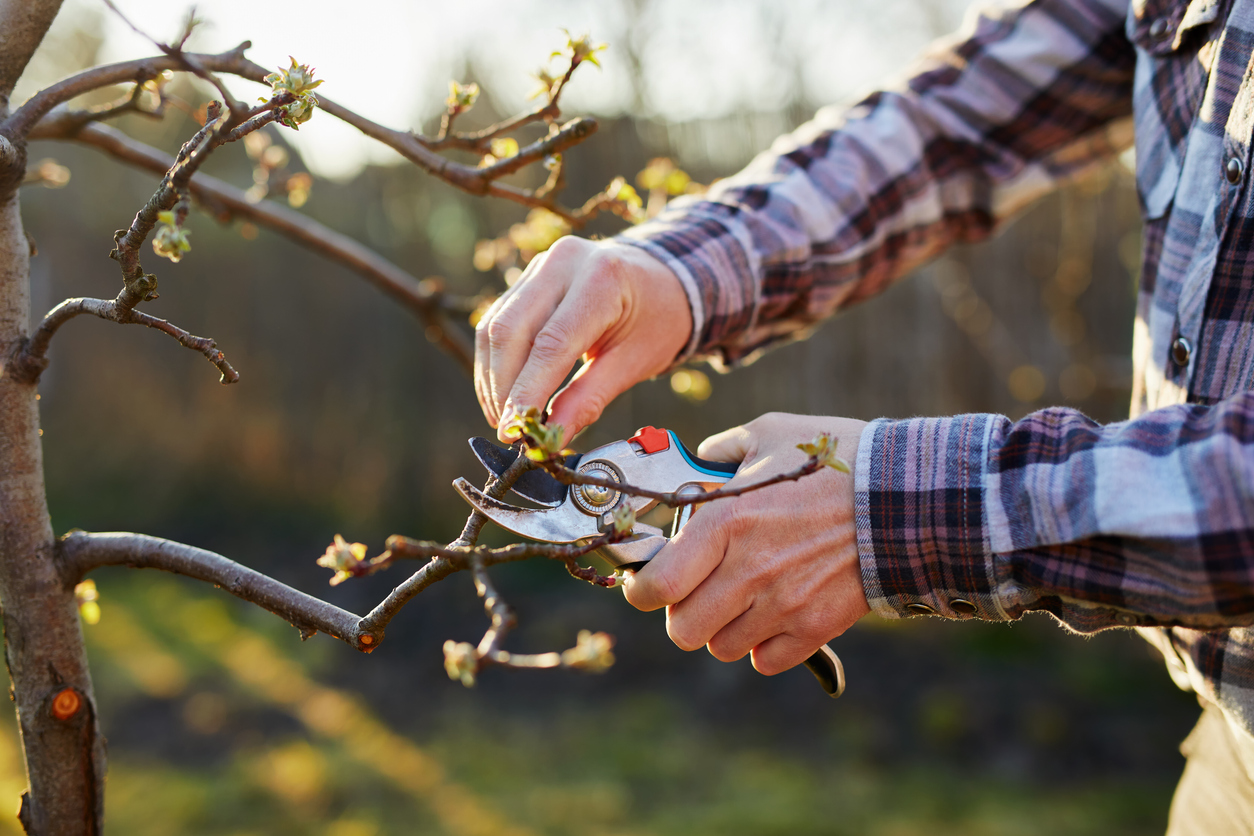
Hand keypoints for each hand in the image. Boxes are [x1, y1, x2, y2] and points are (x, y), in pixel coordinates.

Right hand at [474, 236, 692, 442]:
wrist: (661, 280)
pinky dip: (494, 362)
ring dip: (492, 378)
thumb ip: (589, 399)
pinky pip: (497, 321)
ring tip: (504, 418)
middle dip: (503, 388)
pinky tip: (502, 393)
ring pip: (495, 326)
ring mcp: (541, 265)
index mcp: (602, 279)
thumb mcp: (633, 363)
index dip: (527, 391)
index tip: (515, 430)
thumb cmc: (656, 320)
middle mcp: (564, 262)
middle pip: (511, 330)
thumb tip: (552, 438)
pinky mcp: (528, 277)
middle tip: (508, 430)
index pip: (551, 343)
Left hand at [622, 412, 870, 675]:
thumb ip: (723, 449)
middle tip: (696, 591)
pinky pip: (766, 660)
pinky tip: (773, 614)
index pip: (656, 587)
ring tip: (740, 599)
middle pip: (682, 629)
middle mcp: (747, 571)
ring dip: (722, 629)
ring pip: (722, 647)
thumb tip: (700, 458)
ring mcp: (783, 605)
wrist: (908, 496)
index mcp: (725, 522)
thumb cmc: (837, 459)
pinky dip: (762, 645)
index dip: (641, 590)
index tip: (647, 582)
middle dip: (682, 612)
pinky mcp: (815, 627)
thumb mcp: (770, 433)